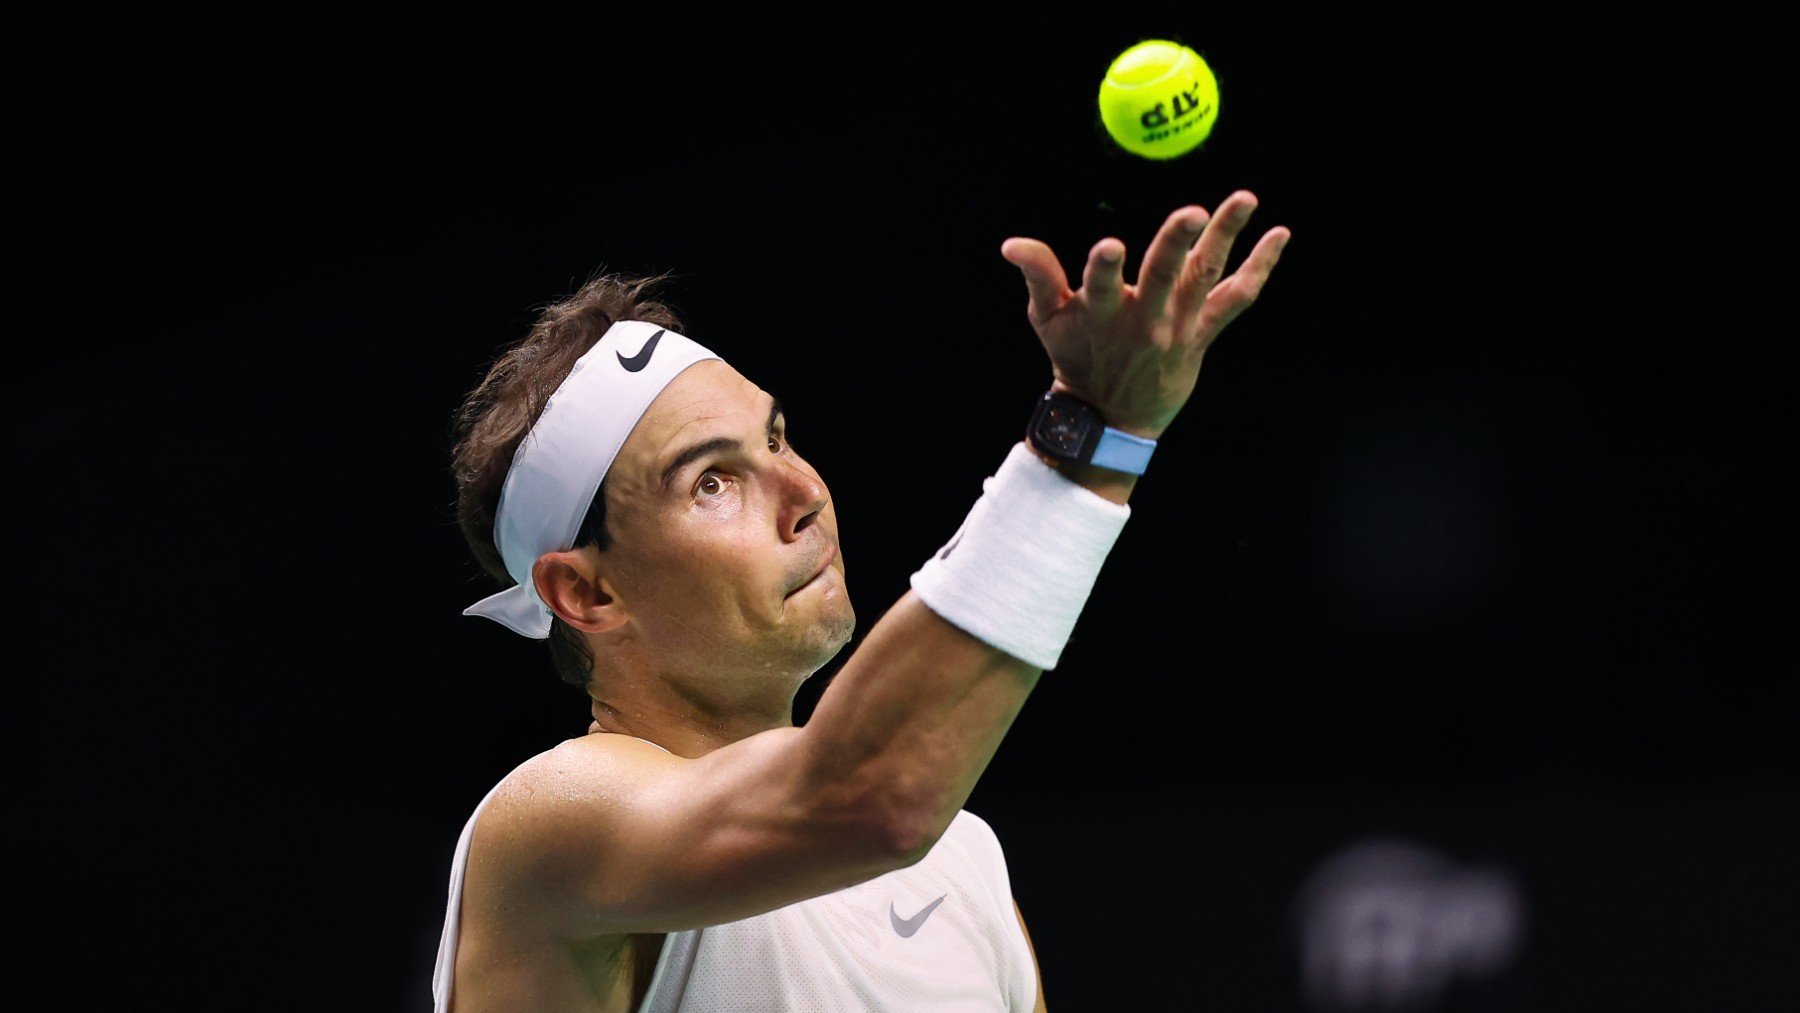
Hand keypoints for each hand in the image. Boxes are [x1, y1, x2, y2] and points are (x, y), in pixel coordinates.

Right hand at [1000, 191, 1288, 437]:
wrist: (1110, 418)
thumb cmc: (1075, 358)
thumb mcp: (1047, 320)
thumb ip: (1037, 276)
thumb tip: (1011, 244)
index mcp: (1100, 313)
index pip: (1100, 286)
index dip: (1104, 268)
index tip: (1109, 246)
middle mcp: (1142, 319)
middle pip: (1162, 275)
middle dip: (1176, 242)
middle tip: (1193, 212)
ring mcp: (1176, 327)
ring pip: (1205, 278)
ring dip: (1227, 236)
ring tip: (1246, 198)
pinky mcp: (1202, 333)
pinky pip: (1236, 299)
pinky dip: (1260, 268)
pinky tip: (1279, 235)